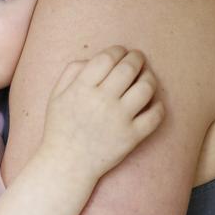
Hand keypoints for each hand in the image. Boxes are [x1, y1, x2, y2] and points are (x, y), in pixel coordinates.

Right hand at [41, 46, 164, 179]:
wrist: (67, 164)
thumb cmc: (61, 127)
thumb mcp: (56, 95)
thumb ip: (71, 71)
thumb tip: (93, 58)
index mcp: (81, 88)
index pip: (107, 58)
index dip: (118, 50)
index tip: (121, 52)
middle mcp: (101, 101)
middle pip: (128, 69)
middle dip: (136, 58)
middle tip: (138, 59)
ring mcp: (119, 120)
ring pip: (146, 88)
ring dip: (149, 78)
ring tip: (146, 78)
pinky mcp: (132, 137)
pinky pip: (155, 116)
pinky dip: (158, 106)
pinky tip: (153, 103)